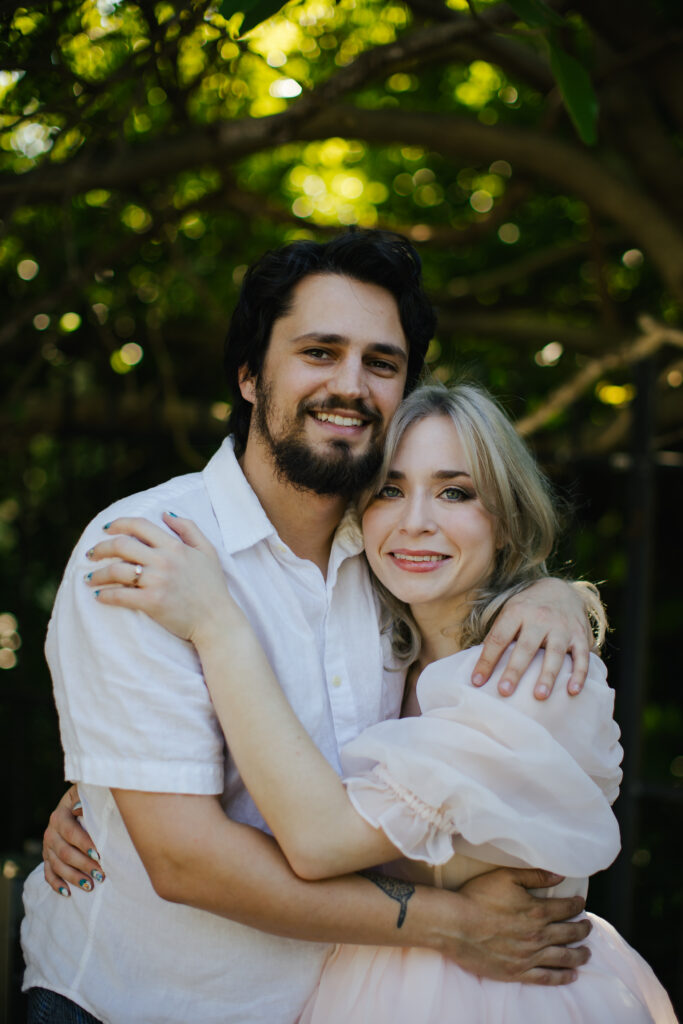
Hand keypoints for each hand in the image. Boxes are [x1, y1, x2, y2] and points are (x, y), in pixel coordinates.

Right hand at [43, 785, 104, 895]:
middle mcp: (50, 832)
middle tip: (101, 874)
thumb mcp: (85, 795)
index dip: (84, 844)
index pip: (71, 832)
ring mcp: (47, 846)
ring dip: (73, 877)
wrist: (74, 804)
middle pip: (65, 852)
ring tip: (90, 886)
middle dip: (83, 865)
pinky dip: (56, 884)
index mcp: (59, 815)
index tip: (99, 855)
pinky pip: (48, 874)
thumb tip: (79, 808)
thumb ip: (84, 800)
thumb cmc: (87, 800)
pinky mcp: (47, 857)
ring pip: (57, 866)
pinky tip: (68, 893)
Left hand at [84, 513, 234, 643]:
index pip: (139, 525)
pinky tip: (98, 596)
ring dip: (97, 574)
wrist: (217, 621)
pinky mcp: (152, 602)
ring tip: (89, 578)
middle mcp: (164, 560)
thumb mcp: (207, 551)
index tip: (106, 528)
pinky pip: (120, 595)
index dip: (118, 523)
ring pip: (116, 571)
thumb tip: (165, 513)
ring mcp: (157, 581)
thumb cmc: (213, 587)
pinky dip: (105, 596)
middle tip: (91, 554)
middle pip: (121, 545)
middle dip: (100, 548)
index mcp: (175, 546)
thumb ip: (188, 528)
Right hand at [446, 867, 590, 984]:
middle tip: (588, 927)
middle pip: (569, 934)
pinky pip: (547, 977)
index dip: (576, 905)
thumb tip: (559, 875)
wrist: (456, 925)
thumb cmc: (478, 897)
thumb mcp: (505, 877)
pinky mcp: (518, 972)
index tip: (581, 903)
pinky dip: (562, 977)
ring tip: (587, 953)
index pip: (565, 908)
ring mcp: (529, 956)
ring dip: (579, 955)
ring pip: (563, 957)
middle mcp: (538, 936)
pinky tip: (572, 975)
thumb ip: (535, 876)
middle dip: (582, 929)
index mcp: (537, 911)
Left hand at [472, 578, 591, 698]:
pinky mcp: (580, 635)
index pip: (499, 638)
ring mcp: (562, 627)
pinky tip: (572, 691)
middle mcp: (540, 618)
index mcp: (516, 612)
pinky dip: (579, 674)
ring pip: (555, 653)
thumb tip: (479, 665)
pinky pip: (582, 656)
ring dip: (547, 675)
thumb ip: (498, 635)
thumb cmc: (527, 608)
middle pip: (526, 647)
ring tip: (539, 696)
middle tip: (504, 691)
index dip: (487, 660)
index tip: (477, 681)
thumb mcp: (509, 612)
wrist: (561, 589)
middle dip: (515, 670)